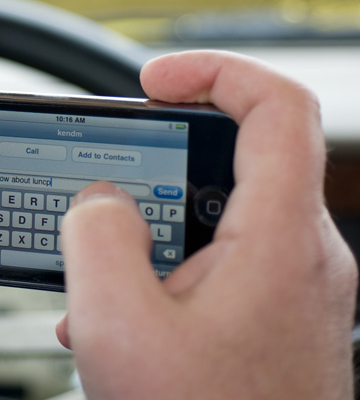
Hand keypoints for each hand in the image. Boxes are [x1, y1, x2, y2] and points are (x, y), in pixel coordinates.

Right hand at [56, 51, 356, 399]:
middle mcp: (302, 260)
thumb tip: (101, 202)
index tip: (152, 81)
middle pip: (240, 156)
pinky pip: (219, 265)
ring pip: (220, 216)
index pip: (276, 106)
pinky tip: (120, 316)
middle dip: (158, 160)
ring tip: (101, 267)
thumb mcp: (118, 327)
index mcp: (281, 242)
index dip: (211, 72)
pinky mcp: (275, 325)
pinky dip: (164, 269)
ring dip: (152, 227)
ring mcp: (294, 294)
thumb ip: (97, 236)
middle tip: (107, 176)